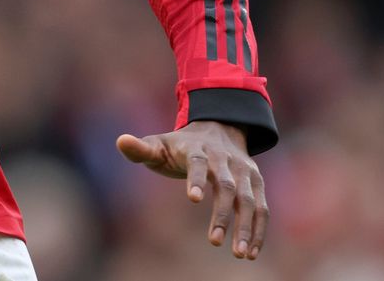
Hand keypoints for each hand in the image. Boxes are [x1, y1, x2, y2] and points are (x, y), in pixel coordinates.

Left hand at [117, 121, 267, 258]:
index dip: (195, 179)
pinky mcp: (257, 183)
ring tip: (239, 254)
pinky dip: (259, 230)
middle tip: (214, 241)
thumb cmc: (181, 145)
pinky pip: (263, 208)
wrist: (218, 129)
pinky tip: (251, 252)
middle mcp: (224, 159)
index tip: (192, 199)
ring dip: (246, 227)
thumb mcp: (158, 144)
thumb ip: (140, 149)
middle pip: (226, 186)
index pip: (198, 163)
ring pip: (250, 200)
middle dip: (222, 214)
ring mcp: (244, 171)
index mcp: (197, 148)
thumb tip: (121, 141)